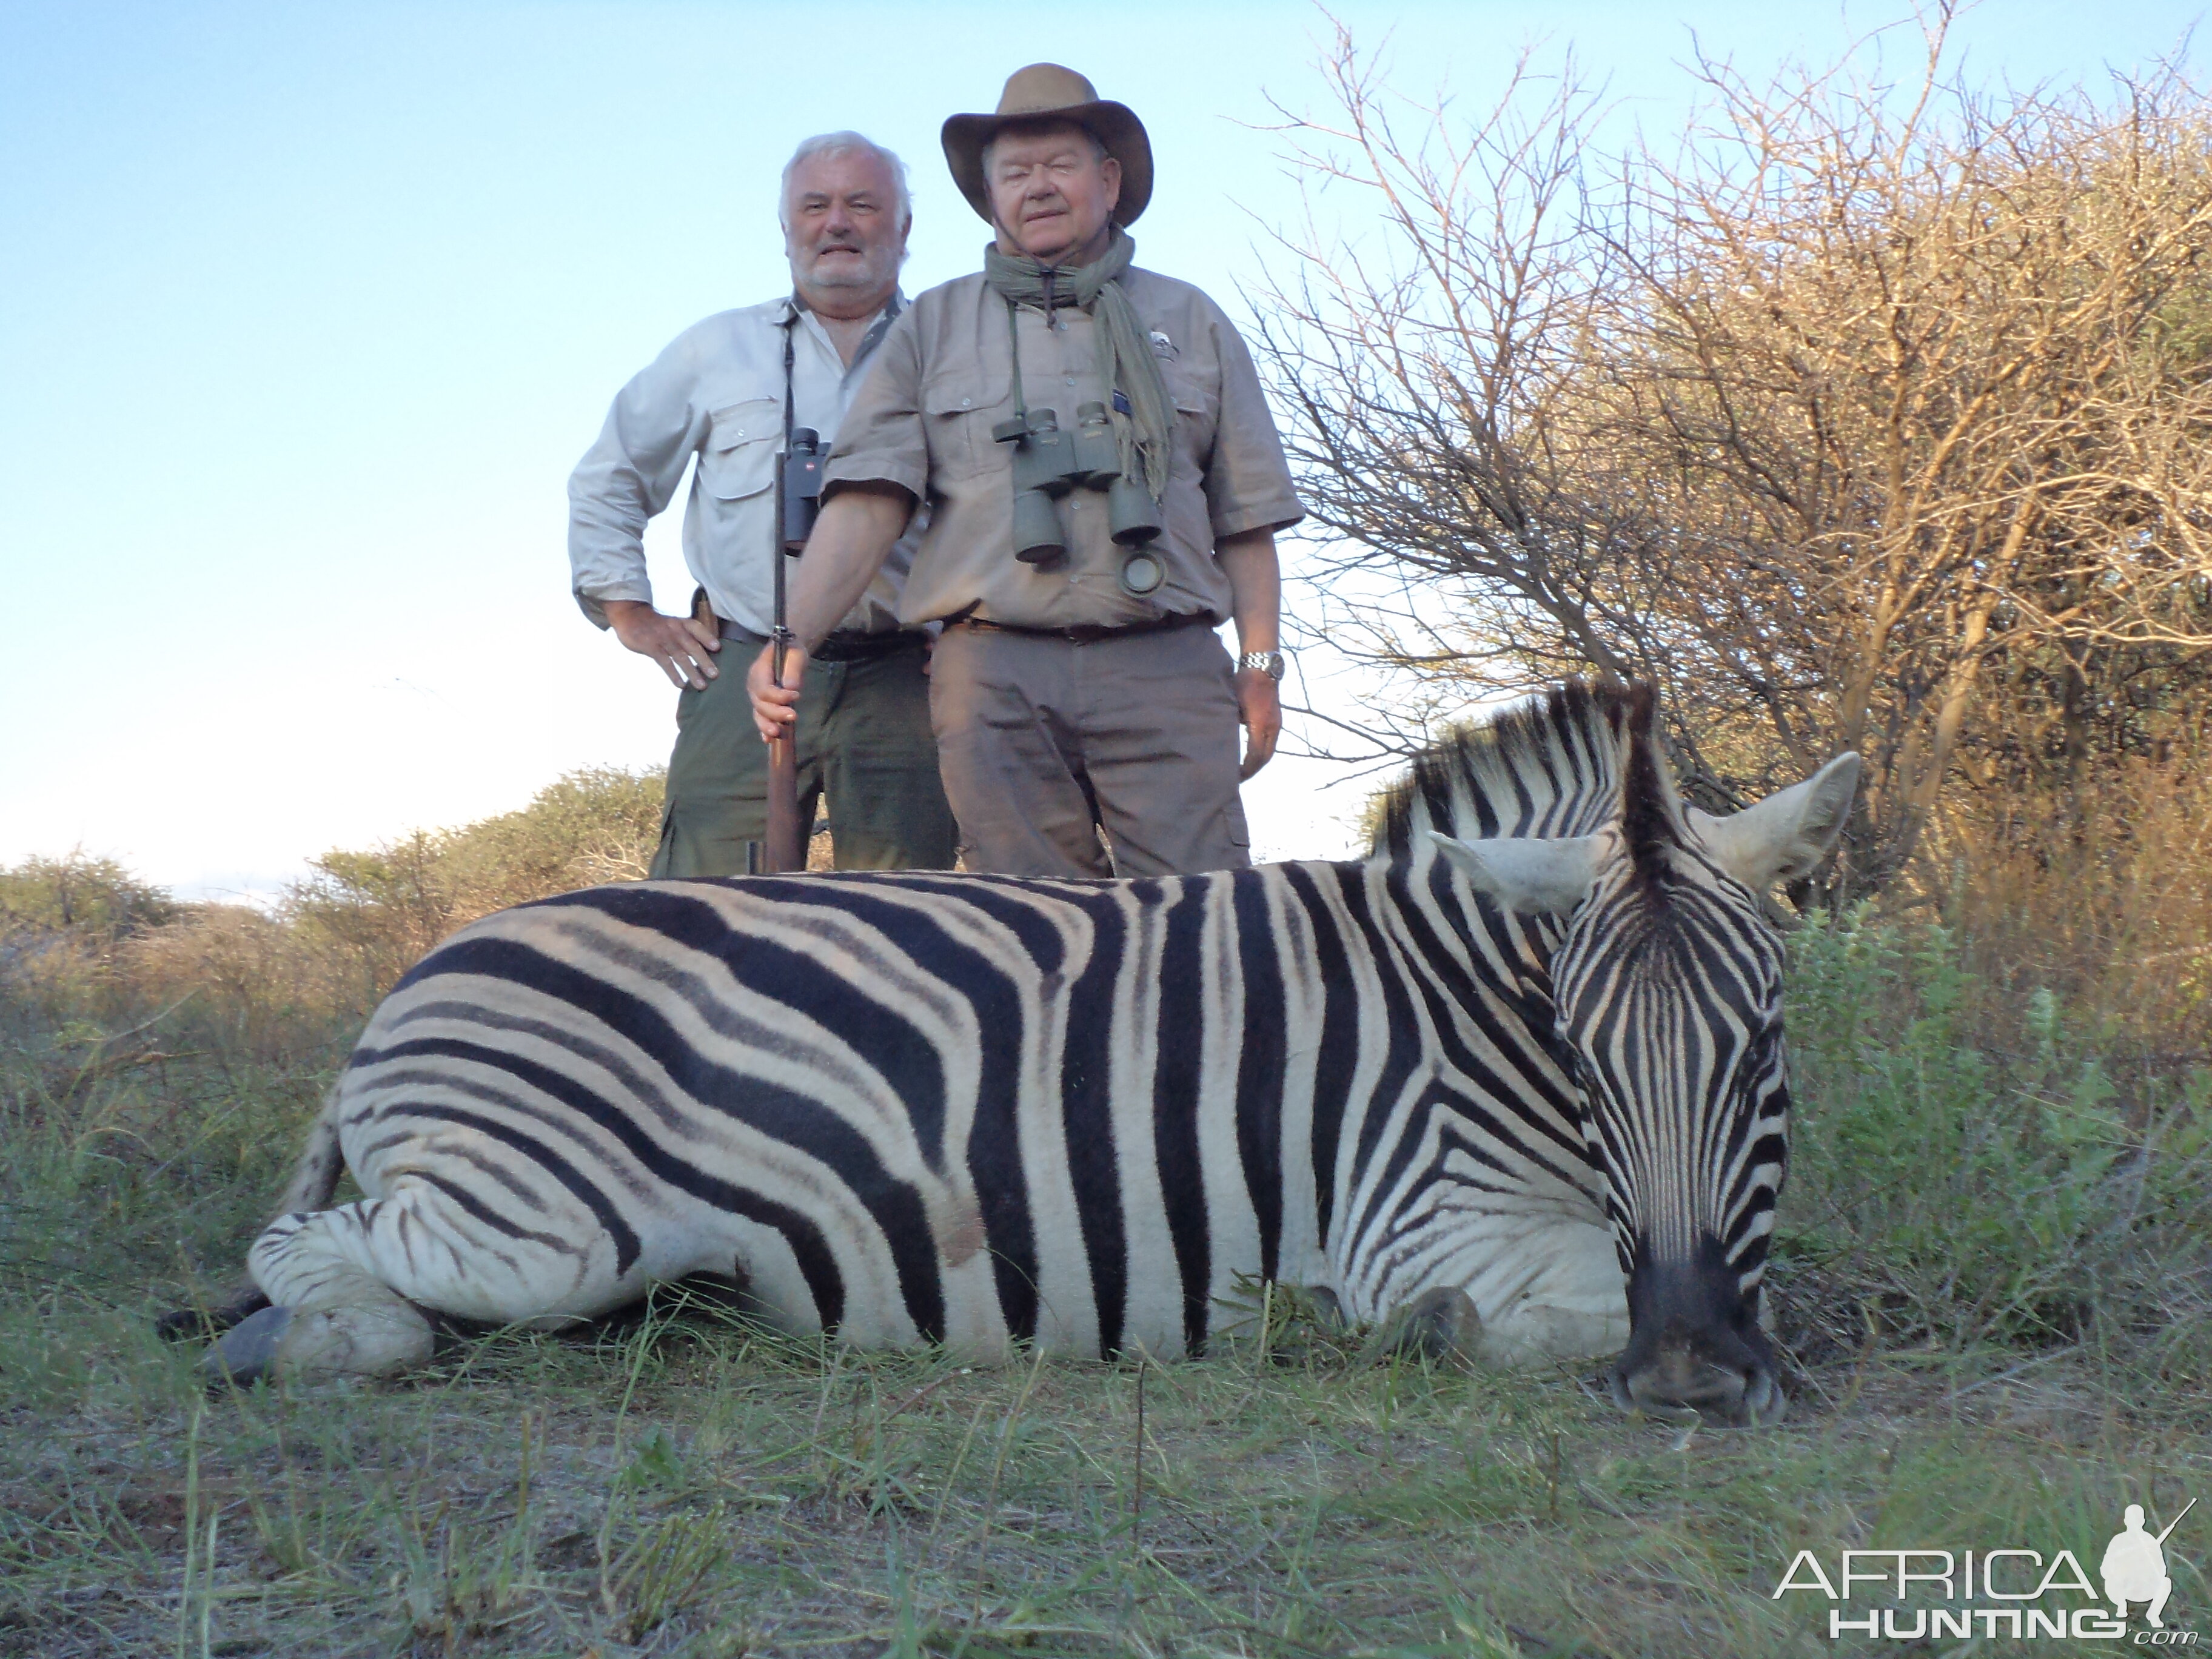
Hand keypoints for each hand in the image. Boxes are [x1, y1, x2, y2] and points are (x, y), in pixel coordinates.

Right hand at [604, 600, 719, 689]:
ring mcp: (662, 638)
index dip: (707, 637)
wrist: (630, 615)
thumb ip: (687, 636)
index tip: (717, 648)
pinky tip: (681, 685)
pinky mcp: (651, 647)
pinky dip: (674, 674)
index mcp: (681, 623)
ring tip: (701, 685)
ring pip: (680, 656)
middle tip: (715, 675)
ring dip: (692, 672)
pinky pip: (665, 662)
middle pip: (691, 646)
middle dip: (704, 661)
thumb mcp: (673, 624)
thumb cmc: (657, 624)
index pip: (696, 628)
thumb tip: (706, 654)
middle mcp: (674, 629)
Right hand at [747, 638, 810, 741]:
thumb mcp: (796, 652)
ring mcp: (756, 695)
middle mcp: (754, 684)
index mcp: (759, 669)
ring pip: (758, 713)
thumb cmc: (792, 649)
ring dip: (766, 725)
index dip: (778, 696)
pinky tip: (768, 740)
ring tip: (777, 734)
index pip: (764, 688)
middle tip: (793, 716)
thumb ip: (792, 668)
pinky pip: (760, 717)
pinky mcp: (762, 703)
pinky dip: (764, 728)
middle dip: (775, 713)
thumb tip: (790, 687)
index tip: (796, 695)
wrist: (789, 650)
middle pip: (760, 703)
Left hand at [1236, 667, 1280, 778]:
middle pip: (1265, 757)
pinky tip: (1251, 755)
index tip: (1234, 778)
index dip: (1245, 769)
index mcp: (1260, 725)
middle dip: (1253, 770)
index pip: (1254, 755)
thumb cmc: (1245, 683)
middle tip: (1239, 779)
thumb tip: (1224, 740)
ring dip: (1258, 762)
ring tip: (1245, 770)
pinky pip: (1270, 743)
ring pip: (1269, 751)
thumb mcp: (1233, 703)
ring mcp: (1276, 724)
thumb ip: (1230, 722)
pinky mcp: (1276, 720)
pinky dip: (1261, 752)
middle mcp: (1272, 727)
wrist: (1263, 667)